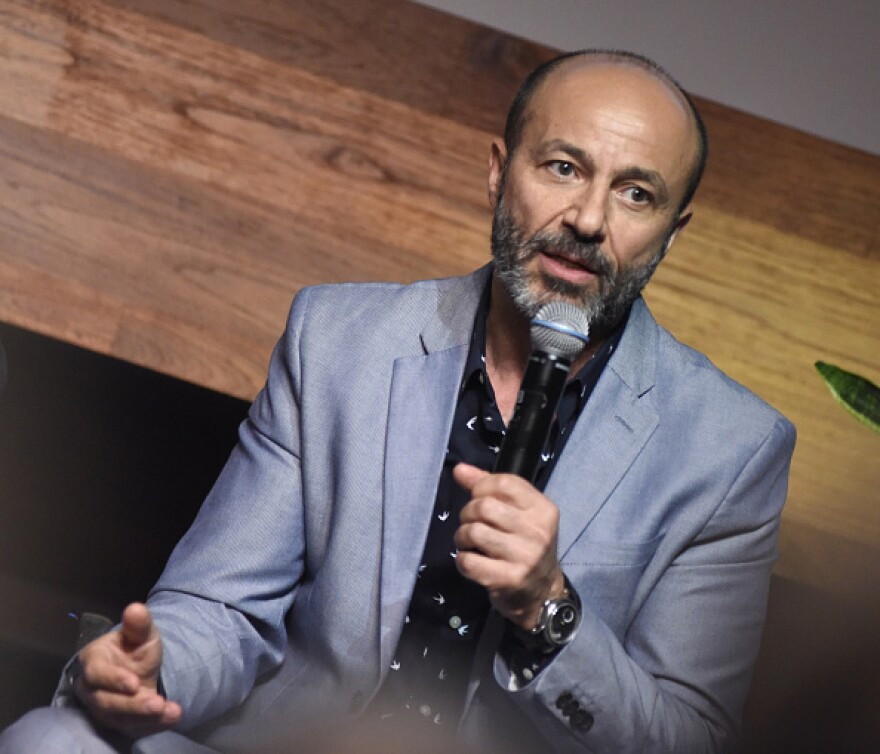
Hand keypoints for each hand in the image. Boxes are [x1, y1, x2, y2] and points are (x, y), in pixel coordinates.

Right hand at [74, 602, 180, 736]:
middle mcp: (91, 689)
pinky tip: (172, 717)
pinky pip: (131, 728)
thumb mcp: (141, 633)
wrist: (138, 667)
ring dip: (144, 718)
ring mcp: (102, 708)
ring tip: (171, 712)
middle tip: (157, 704)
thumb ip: (138, 624)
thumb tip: (135, 608)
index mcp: (93, 661)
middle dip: (132, 705)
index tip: (134, 683)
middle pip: (105, 702)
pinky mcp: (116, 721)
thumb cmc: (134, 647)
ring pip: (118, 719)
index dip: (113, 679)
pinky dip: (153, 725)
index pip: (95, 673)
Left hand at [452, 463, 565, 628]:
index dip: (481, 486)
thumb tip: (459, 469)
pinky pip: (469, 561)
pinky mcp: (508, 579)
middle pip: (484, 506)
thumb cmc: (525, 545)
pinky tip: (472, 561)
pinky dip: (462, 560)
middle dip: (468, 514)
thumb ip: (489, 487)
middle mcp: (537, 531)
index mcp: (542, 509)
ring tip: (469, 543)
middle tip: (471, 524)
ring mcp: (524, 557)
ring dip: (462, 537)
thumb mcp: (517, 513)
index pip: (504, 482)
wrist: (541, 593)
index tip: (479, 498)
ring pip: (473, 532)